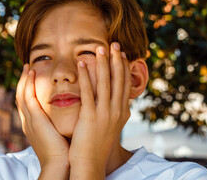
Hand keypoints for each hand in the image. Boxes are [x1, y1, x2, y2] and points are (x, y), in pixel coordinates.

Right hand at [15, 64, 69, 178]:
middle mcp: (28, 121)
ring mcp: (29, 120)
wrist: (60, 166)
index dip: (29, 89)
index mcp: (34, 125)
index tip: (34, 76)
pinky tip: (33, 73)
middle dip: (23, 81)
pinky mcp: (35, 119)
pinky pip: (28, 96)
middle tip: (27, 67)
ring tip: (28, 66)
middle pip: (21, 96)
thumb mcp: (59, 134)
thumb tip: (73, 113)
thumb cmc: (65, 152)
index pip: (28, 102)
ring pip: (21, 94)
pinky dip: (28, 83)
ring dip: (24, 79)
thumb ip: (60, 123)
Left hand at [69, 43, 131, 178]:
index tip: (122, 54)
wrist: (90, 163)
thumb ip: (114, 112)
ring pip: (105, 83)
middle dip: (116, 60)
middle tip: (114, 43)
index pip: (124, 85)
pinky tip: (82, 63)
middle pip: (118, 80)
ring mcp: (104, 113)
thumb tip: (117, 103)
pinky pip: (88, 91)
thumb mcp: (111, 126)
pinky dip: (86, 76)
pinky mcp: (90, 116)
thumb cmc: (97, 145)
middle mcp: (116, 111)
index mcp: (121, 112)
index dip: (124, 68)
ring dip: (103, 63)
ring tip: (100, 48)